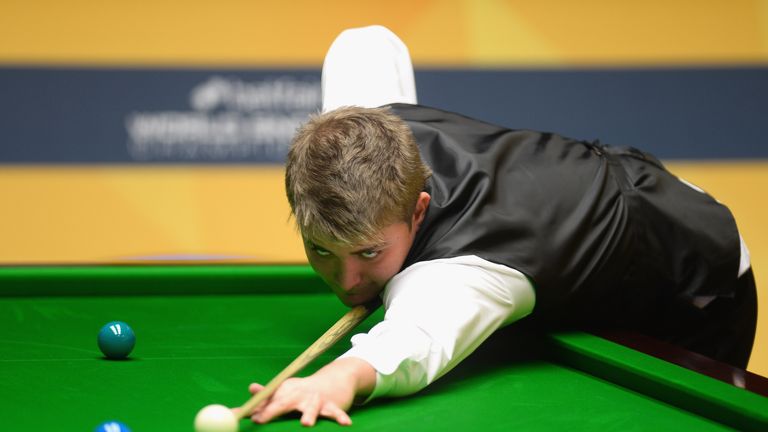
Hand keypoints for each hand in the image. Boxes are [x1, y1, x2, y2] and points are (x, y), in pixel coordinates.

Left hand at [243, 358, 375, 426]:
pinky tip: (345, 424)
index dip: (256, 409)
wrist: (334, 379)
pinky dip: (340, 417)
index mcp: (286, 392)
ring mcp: (316, 400)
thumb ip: (267, 396)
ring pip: (311, 408)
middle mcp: (299, 395)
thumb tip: (250, 389)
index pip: (268, 401)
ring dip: (309, 415)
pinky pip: (336, 413)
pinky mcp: (332, 405)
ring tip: (306, 424)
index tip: (246, 417)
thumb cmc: (304, 391)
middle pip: (283, 403)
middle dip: (272, 411)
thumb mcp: (286, 390)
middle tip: (259, 419)